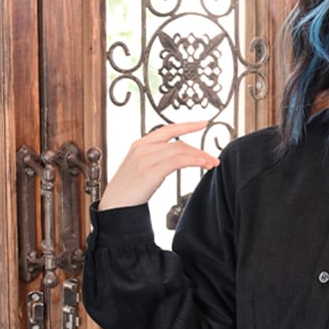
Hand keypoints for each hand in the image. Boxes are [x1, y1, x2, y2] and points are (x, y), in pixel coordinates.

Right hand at [99, 121, 217, 210]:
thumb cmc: (130, 190)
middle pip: (178, 143)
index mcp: (140, 144)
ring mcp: (145, 159)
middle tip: (213, 159)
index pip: (168, 129)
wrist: (115, 205)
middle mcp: (142, 148)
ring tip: (211, 164)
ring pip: (179, 151)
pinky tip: (201, 164)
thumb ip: (158, 158)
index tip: (203, 123)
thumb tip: (180, 158)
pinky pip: (175, 162)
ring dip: (199, 157)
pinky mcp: (149, 171)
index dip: (187, 125)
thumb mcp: (142, 167)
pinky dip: (191, 161)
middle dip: (199, 150)